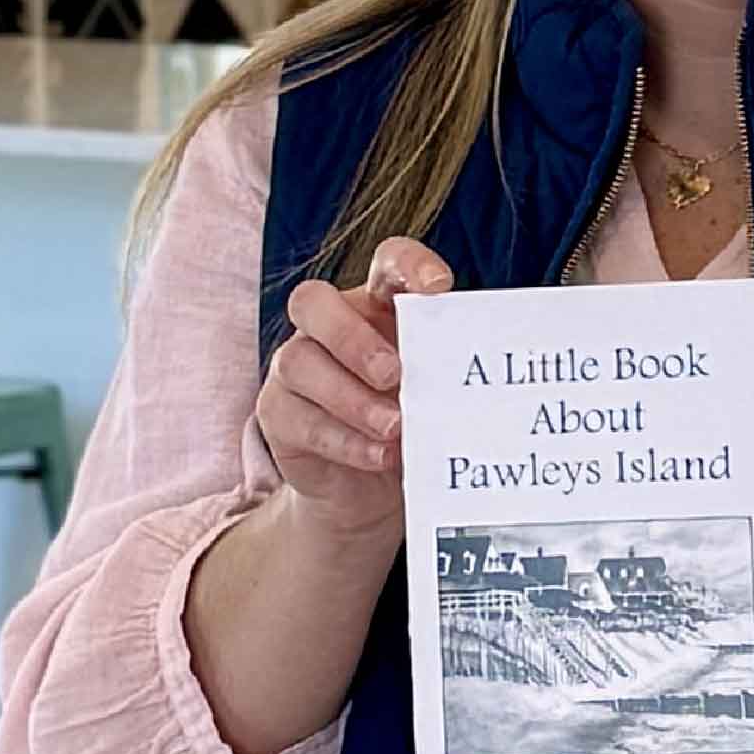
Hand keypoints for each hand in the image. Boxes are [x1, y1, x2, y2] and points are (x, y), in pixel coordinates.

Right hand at [256, 237, 452, 542]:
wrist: (370, 489)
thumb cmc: (412, 423)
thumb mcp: (435, 392)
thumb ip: (444, 371)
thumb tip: (476, 370)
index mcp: (377, 305)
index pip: (387, 263)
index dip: (409, 264)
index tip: (439, 287)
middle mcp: (329, 325)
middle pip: (313, 302)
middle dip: (352, 337)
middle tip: (393, 374)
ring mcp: (295, 366)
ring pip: (300, 363)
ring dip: (351, 399)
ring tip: (395, 428)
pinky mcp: (277, 412)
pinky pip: (296, 416)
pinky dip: (342, 438)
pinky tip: (378, 454)